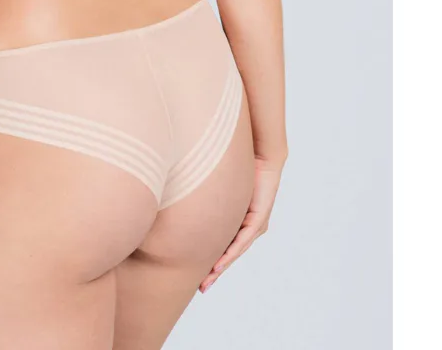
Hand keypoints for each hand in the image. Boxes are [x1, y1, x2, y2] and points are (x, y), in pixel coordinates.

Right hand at [200, 156, 282, 291]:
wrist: (260, 153)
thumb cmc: (238, 165)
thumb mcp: (217, 187)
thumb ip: (205, 199)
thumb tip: (181, 199)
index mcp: (239, 221)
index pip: (224, 246)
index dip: (211, 261)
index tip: (198, 274)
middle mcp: (249, 226)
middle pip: (229, 255)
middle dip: (214, 272)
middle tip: (201, 288)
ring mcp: (255, 225)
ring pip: (235, 252)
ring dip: (220, 268)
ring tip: (207, 281)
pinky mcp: (259, 219)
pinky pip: (242, 241)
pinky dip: (230, 254)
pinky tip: (219, 265)